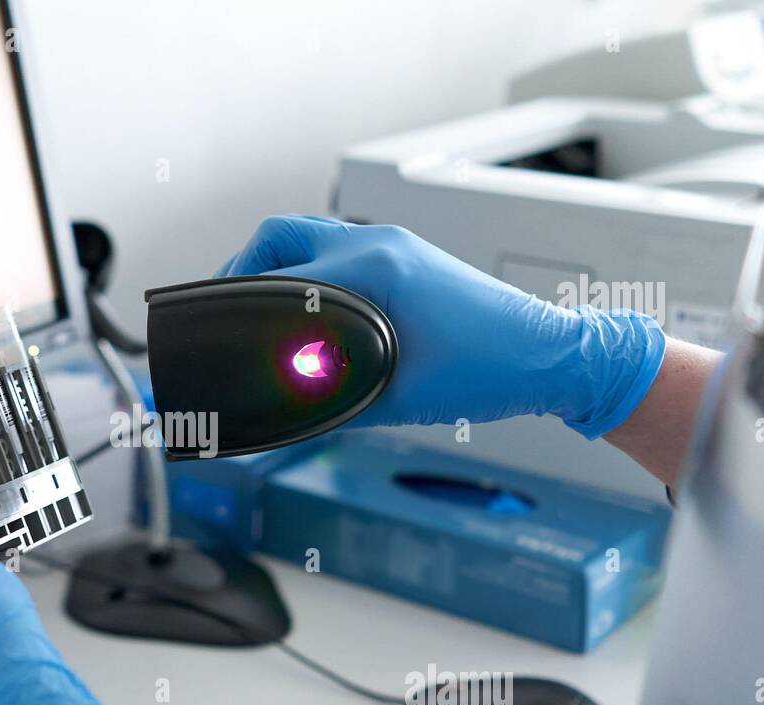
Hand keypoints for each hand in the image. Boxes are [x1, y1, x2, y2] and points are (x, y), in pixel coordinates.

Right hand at [217, 216, 665, 437]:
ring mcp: (394, 243)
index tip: (214, 331)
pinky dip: (310, 268)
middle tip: (224, 308)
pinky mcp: (406, 255)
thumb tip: (284, 410)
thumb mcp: (395, 396)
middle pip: (279, 235)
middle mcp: (378, 243)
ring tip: (257, 306)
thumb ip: (330, 402)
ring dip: (276, 263)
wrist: (548, 356)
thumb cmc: (487, 372)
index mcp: (371, 269)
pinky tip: (306, 308)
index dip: (235, 307)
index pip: (276, 278)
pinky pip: (338, 247)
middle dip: (242, 268)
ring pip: (309, 235)